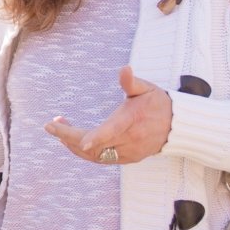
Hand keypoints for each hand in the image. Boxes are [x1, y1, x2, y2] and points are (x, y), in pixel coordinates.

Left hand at [43, 67, 170, 165]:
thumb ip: (131, 81)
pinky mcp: (128, 159)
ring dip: (74, 146)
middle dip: (69, 137)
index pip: (110, 131)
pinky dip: (86, 152)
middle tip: (52, 126)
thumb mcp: (146, 88)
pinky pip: (102, 159)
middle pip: (95, 146)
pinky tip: (75, 140)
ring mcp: (128, 153)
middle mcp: (129, 140)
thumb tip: (124, 69)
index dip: (94, 137)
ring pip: (95, 156)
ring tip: (59, 131)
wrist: (177, 126)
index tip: (75, 140)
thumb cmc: (158, 103)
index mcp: (131, 121)